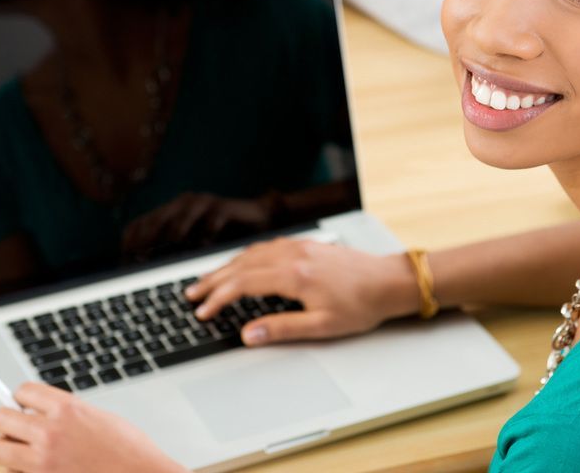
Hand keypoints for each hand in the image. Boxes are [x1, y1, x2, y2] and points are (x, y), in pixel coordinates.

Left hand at [0, 382, 188, 472]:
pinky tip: (39, 471)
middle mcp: (50, 432)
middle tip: (18, 429)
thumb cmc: (129, 452)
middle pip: (1, 417)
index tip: (24, 404)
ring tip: (24, 453)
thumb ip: (68, 414)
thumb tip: (42, 414)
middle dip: (8, 422)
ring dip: (7, 450)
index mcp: (68, 409)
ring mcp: (42, 462)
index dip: (23, 398)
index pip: (24, 391)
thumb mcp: (100, 418)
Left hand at [121, 192, 276, 256]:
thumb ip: (174, 253)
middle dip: (146, 246)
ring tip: (169, 263)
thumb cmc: (224, 235)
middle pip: (154, 222)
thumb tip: (145, 275)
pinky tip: (203, 254)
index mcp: (171, 212)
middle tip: (143, 267)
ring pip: (180, 223)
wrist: (261, 216)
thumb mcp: (194, 242)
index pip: (138, 226)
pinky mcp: (224, 207)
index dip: (129, 246)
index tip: (127, 267)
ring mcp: (203, 203)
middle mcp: (183, 204)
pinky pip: (210, 223)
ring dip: (173, 244)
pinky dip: (204, 240)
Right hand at [186, 238, 418, 345]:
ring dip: (226, 267)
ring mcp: (299, 247)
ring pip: (251, 253)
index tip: (202, 312)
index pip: (243, 283)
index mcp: (294, 276)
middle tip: (191, 295)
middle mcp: (293, 256)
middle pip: (241, 265)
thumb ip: (282, 328)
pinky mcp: (306, 245)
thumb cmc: (361, 305)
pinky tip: (240, 264)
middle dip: (212, 281)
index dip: (218, 298)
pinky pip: (267, 247)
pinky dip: (246, 257)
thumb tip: (248, 334)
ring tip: (207, 281)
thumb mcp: (322, 326)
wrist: (388, 281)